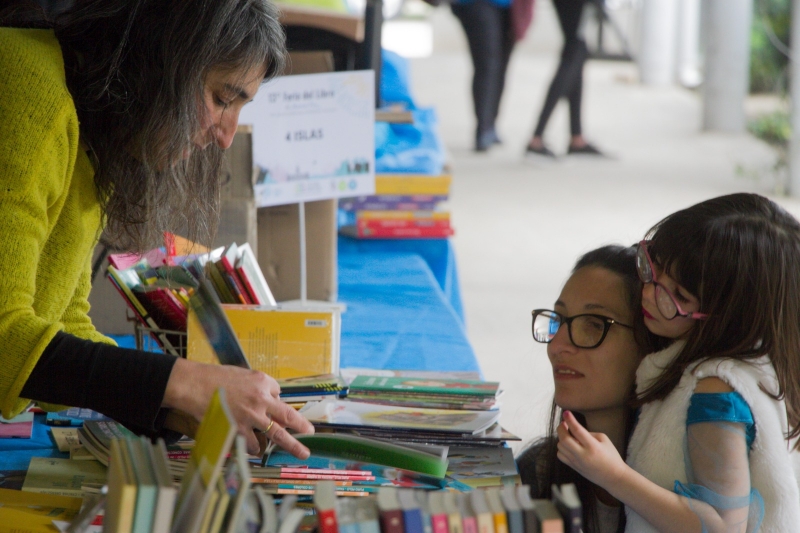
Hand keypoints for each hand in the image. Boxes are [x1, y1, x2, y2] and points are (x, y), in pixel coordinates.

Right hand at [162, 358, 314, 457]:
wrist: (194, 385)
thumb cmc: (215, 377)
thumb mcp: (243, 373)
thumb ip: (258, 385)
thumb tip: (271, 397)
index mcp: (263, 382)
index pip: (278, 393)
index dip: (275, 399)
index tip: (273, 404)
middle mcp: (261, 399)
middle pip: (288, 416)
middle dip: (302, 427)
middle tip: (311, 434)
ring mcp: (250, 416)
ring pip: (275, 435)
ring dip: (287, 444)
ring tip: (298, 452)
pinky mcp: (238, 429)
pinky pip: (253, 444)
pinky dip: (255, 448)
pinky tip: (257, 449)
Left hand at [556, 410, 629, 488]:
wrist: (613, 477)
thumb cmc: (611, 456)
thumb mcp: (604, 440)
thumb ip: (589, 433)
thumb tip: (574, 430)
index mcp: (593, 447)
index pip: (577, 430)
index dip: (570, 420)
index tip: (566, 412)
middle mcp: (583, 455)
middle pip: (564, 439)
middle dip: (561, 428)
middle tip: (564, 423)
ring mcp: (577, 462)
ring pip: (560, 446)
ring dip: (562, 438)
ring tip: (569, 435)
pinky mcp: (574, 467)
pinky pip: (560, 455)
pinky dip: (561, 448)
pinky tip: (568, 445)